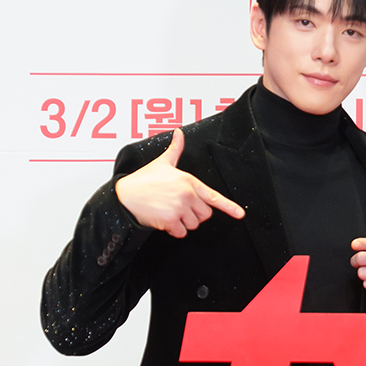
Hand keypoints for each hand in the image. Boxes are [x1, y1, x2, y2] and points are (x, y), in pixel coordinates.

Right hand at [115, 129, 244, 238]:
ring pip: (194, 224)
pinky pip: (181, 233)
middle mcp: (186, 194)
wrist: (124, 195)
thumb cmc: (143, 180)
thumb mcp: (162, 163)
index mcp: (189, 180)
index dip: (229, 207)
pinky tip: (165, 220)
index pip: (213, 196)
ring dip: (184, 222)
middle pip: (205, 214)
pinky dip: (174, 230)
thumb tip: (179, 133)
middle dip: (195, 213)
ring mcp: (179, 208)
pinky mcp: (169, 221)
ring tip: (170, 211)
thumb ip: (175, 150)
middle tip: (180, 207)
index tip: (240, 214)